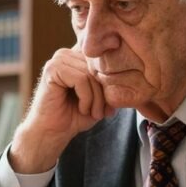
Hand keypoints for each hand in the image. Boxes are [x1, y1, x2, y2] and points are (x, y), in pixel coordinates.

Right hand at [9, 46, 114, 172]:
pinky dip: (86, 98)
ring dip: (96, 99)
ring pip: (91, 74)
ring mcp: (58, 59)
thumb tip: (133, 70)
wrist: (53, 132)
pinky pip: (81, 79)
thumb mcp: (101, 97)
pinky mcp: (52, 69)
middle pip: (98, 68)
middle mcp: (67, 53)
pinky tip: (82, 109)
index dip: (110, 84)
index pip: (105, 61)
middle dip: (104, 94)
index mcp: (78, 57)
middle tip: (101, 113)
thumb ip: (111, 82)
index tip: (109, 107)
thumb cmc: (76, 115)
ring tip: (92, 113)